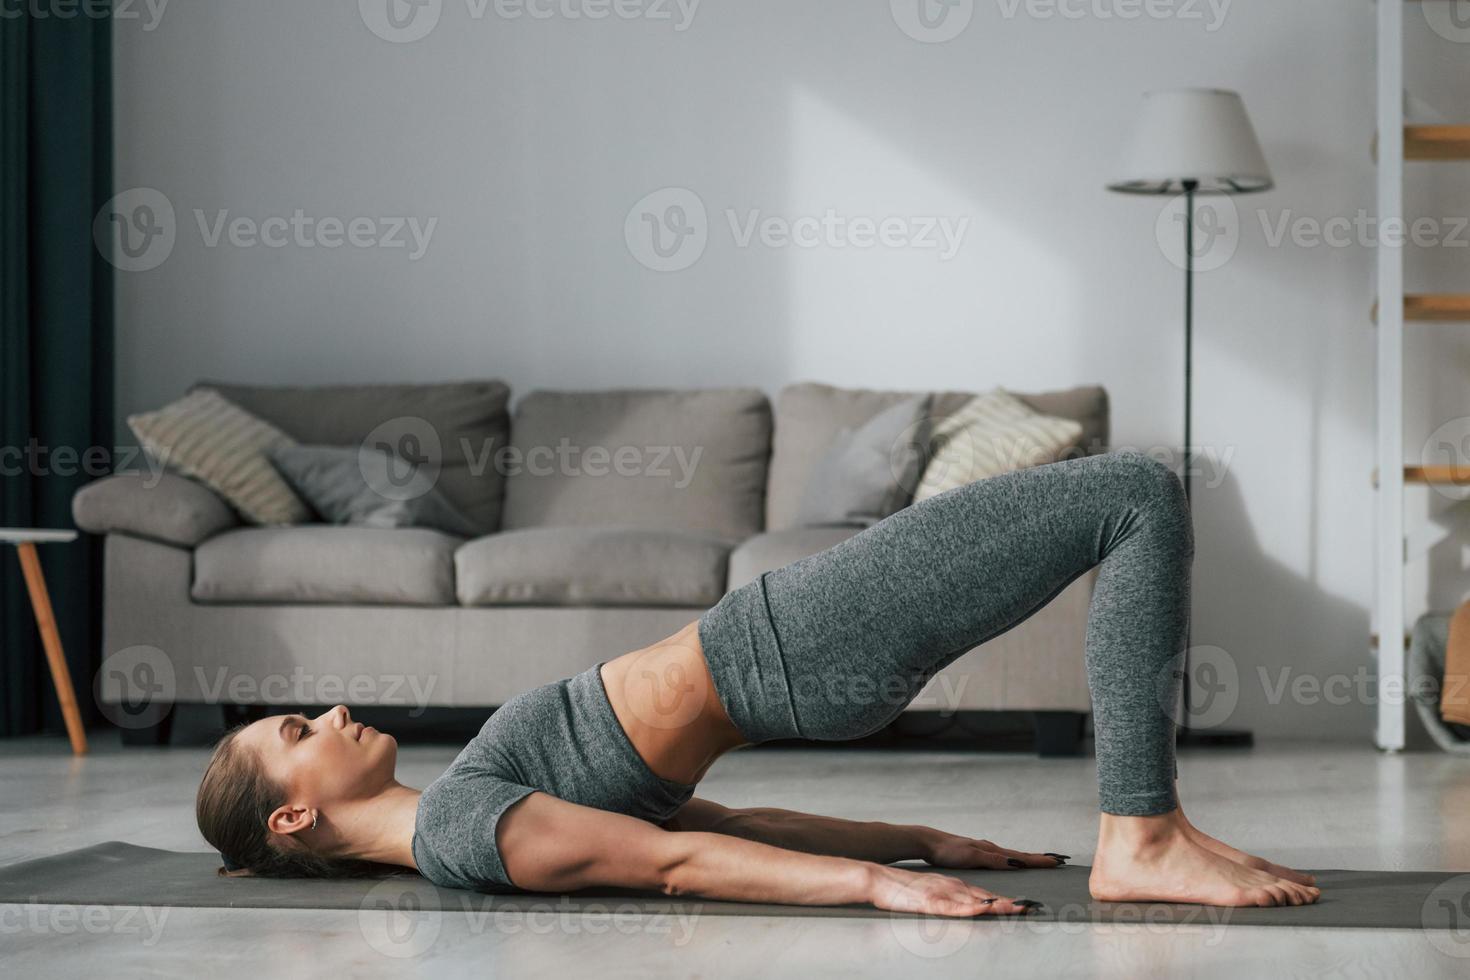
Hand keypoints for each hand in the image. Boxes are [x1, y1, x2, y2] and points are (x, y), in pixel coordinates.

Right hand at [865, 864, 1039, 916]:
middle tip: (1033, 906)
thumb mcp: (934, 895)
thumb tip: (969, 909)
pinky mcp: (932, 901)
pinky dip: (972, 908)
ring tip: (1019, 907)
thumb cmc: (905, 890)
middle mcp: (955, 887)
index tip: (1029, 905)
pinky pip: (955, 907)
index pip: (988, 894)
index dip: (1010, 900)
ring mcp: (945, 893)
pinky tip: (984, 908)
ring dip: (998, 904)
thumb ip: (952, 902)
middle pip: (988, 896)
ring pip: (976, 899)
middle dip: (1012, 902)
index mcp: (956, 887)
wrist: (881, 880)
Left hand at [921, 832, 1067, 870]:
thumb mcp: (973, 857)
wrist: (928, 842)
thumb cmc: (948, 851)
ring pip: (1011, 855)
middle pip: (1020, 854)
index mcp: (993, 850)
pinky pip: (1001, 857)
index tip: (1059, 861)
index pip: (1022, 856)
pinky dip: (1012, 860)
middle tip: (1057, 860)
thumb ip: (994, 860)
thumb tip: (1018, 862)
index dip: (1040, 860)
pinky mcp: (975, 854)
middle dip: (1039, 859)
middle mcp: (991, 849)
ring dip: (1027, 859)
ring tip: (1040, 861)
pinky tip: (1011, 862)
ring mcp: (983, 850)